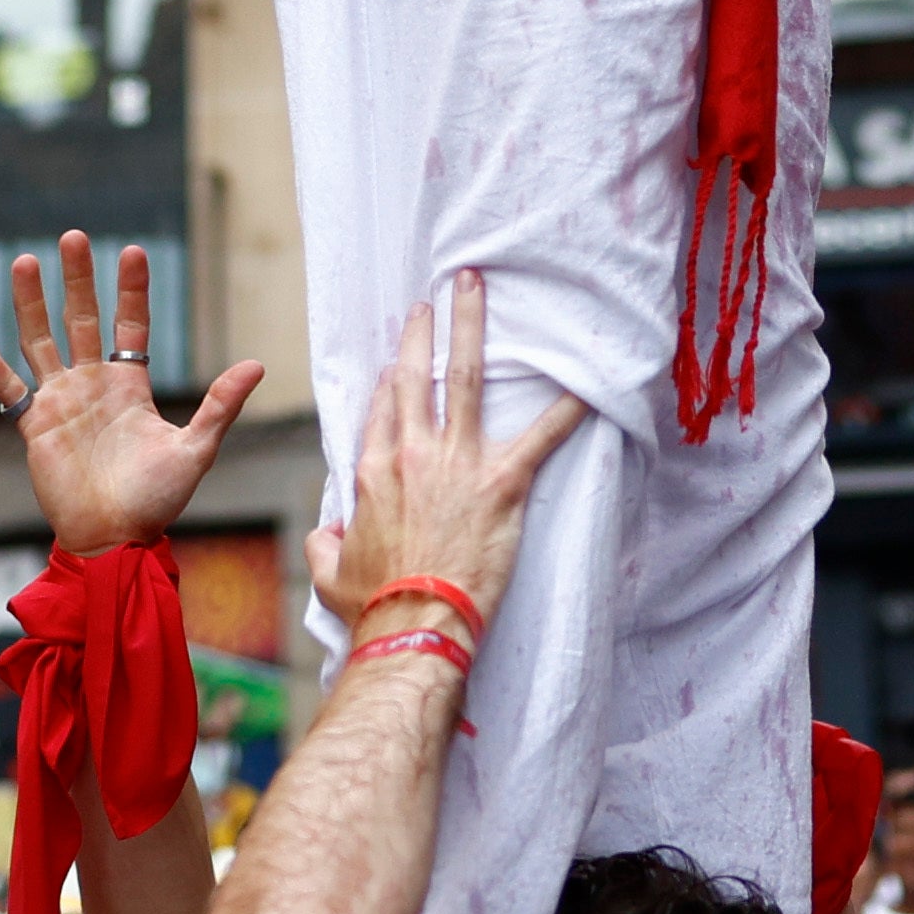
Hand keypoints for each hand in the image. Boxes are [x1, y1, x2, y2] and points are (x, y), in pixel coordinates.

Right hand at [0, 232, 264, 558]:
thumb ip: (220, 406)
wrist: (114, 540)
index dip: (132, 290)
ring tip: (23, 261)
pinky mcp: (33, 425)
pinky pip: (5, 385)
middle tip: (74, 236)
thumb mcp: (195, 450)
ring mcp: (61, 402)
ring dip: (32, 302)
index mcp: (130, 386)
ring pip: (41, 340)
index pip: (131, 325)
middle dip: (78, 279)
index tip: (133, 252)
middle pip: (82, 320)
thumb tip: (256, 365)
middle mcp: (93, 385)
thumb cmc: (156, 502)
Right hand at [309, 267, 576, 641]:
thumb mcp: (331, 574)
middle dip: (424, 331)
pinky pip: (540, 436)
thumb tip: (326, 533)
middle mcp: (413, 454)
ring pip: (466, 379)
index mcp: (373, 472)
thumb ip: (325, 544)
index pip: (382, 410)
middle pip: (415, 377)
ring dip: (471, 329)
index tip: (397, 361)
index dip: (390, 381)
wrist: (415, 623)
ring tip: (476, 290)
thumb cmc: (373, 605)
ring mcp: (458, 462)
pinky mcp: (501, 482)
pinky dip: (566, 408)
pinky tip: (587, 383)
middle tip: (432, 299)